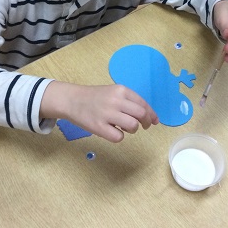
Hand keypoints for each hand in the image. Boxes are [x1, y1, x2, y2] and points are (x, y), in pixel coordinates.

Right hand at [40, 81, 158, 142]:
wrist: (72, 100)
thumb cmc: (94, 97)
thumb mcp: (113, 92)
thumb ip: (128, 100)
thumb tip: (148, 115)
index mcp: (121, 90)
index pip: (143, 103)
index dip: (152, 114)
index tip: (155, 121)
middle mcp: (116, 101)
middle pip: (141, 115)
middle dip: (146, 123)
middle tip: (144, 127)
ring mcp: (107, 114)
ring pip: (133, 126)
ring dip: (132, 129)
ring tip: (122, 127)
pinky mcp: (99, 127)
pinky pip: (119, 137)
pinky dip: (119, 136)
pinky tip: (111, 131)